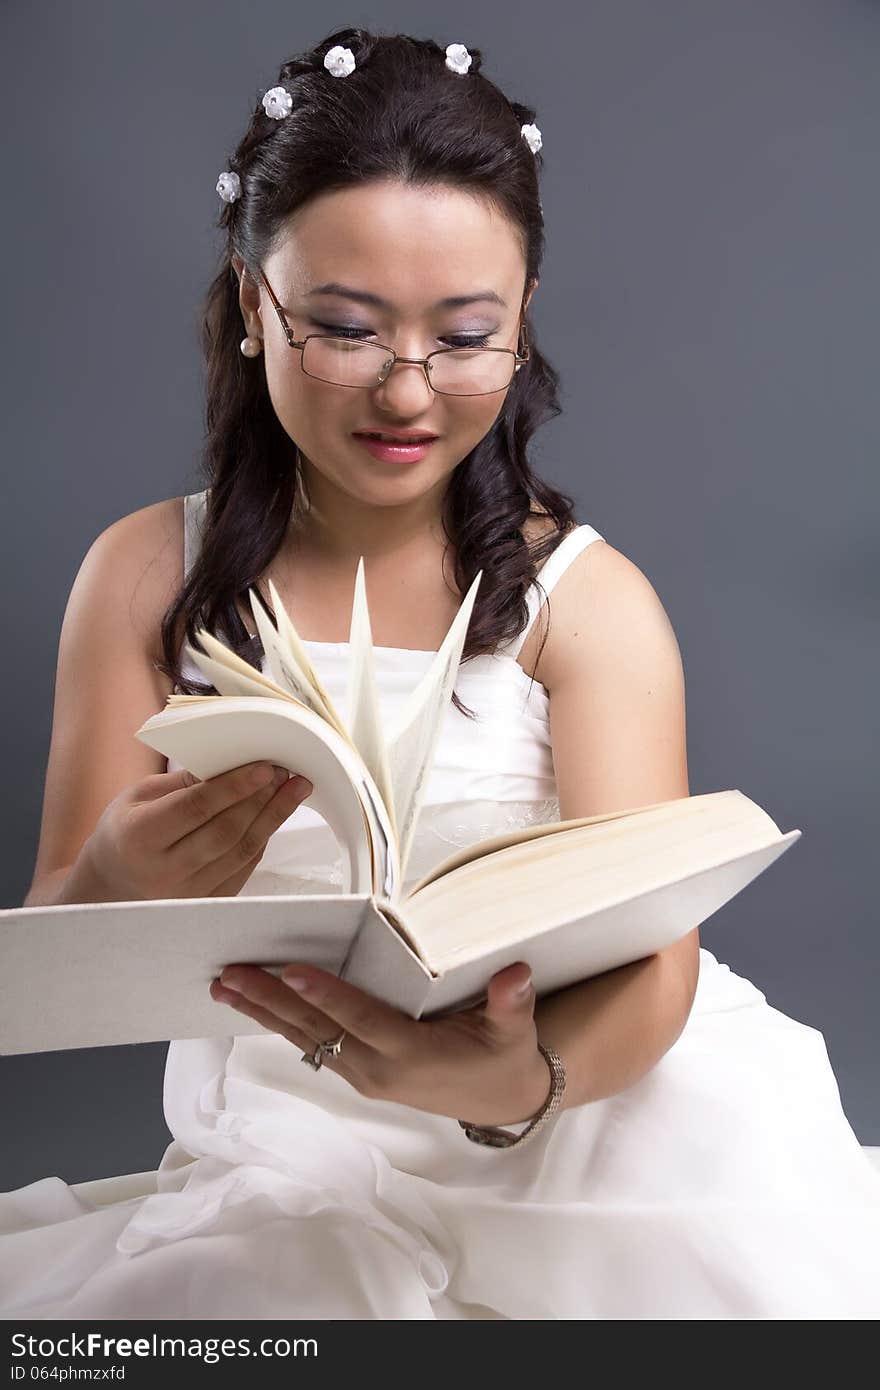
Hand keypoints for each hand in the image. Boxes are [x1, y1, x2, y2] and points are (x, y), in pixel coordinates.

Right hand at [75, 761, 312, 901]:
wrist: (112, 885)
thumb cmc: (126, 831)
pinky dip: (263, 838)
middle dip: (261, 798)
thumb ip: (182, 783)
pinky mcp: (207, 903)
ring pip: (241, 852)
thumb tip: (230, 762)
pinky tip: (276, 814)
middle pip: (225, 832)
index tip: (265, 767)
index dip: (234, 787)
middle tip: (285, 772)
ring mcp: (187, 894)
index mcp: (139, 838)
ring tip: (294, 789)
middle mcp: (164, 872)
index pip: (195, 809)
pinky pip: (244, 868)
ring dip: (273, 817)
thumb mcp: (138, 797)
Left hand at [209, 959, 551, 1125]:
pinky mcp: (358, 1073)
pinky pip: (312, 1044)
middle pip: (316, 1030)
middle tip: (231, 974)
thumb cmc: (504, 1055)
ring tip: (223, 987)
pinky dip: (281, 1023)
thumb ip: (511, 1002)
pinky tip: (253, 1006)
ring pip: (305, 1038)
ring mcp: (363, 1074)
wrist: (500, 1098)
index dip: (326, 995)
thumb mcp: (515, 1030)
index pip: (361, 1019)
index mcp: (411, 1053)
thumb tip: (515, 974)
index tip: (291, 971)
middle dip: (270, 1001)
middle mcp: (378, 1068)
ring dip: (262, 1013)